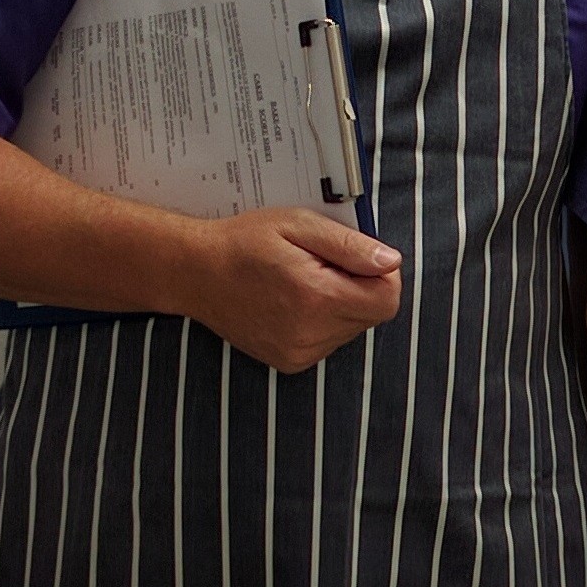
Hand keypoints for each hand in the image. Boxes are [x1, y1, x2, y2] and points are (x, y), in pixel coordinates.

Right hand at [178, 207, 403, 371]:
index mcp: (317, 297)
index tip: (358, 257)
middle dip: (360, 287)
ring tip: (303, 282)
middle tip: (322, 265)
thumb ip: (349, 245)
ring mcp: (300, 352)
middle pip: (373, 315)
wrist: (196, 273)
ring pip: (353, 329)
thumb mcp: (298, 224)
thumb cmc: (245, 242)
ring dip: (341, 304)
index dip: (383, 275)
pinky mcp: (290, 362)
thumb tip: (391, 261)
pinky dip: (323, 321)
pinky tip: (294, 302)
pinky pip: (330, 341)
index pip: (388, 300)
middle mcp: (311, 333)